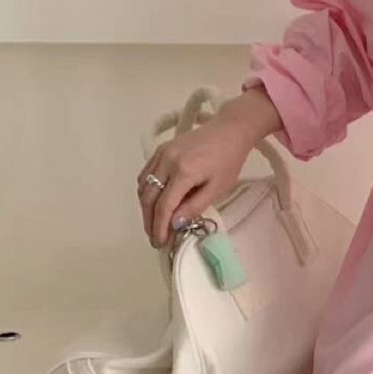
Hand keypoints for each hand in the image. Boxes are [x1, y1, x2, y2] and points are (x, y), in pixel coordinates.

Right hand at [135, 93, 275, 247]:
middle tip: (154, 238)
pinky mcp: (161, 149)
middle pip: (149, 198)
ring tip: (153, 224)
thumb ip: (194, 206)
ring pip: (143, 186)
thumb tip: (175, 224)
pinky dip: (146, 191)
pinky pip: (145, 173)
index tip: (160, 242)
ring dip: (145, 208)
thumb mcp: (217, 188)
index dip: (159, 227)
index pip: (164, 206)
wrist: (228, 130)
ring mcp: (161, 154)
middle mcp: (167, 161)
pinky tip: (152, 203)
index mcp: (183, 172)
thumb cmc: (228, 160)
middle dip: (149, 221)